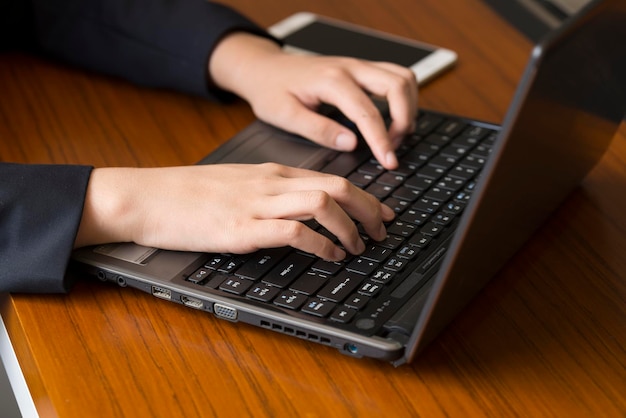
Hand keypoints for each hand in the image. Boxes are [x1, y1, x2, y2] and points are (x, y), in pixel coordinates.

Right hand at [75, 164, 394, 260]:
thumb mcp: (238, 185)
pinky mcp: (242, 228)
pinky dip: (321, 244)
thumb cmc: (187, 194)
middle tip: (383, 232)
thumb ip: (270, 193)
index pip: (332, 177)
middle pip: (338, 187)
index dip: (366, 197)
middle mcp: (271, 182)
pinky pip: (295, 231)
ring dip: (350, 228)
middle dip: (370, 211)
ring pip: (323, 203)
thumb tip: (301, 210)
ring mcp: (257, 204)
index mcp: (272, 172)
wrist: (146, 196)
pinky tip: (329, 256)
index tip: (382, 213)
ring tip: (359, 247)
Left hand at [209, 32, 418, 168]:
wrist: (263, 67)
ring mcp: (358, 65)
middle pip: (398, 85)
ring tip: (396, 136)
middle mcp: (350, 67)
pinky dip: (403, 98)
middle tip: (392, 149)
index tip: (389, 163)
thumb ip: (319, 130)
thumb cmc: (271, 90)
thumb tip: (351, 143)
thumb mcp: (285, 116)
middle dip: (404, 120)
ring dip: (408, 107)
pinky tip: (394, 119)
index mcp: (331, 80)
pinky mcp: (360, 69)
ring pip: (403, 77)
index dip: (382, 140)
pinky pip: (395, 76)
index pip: (368, 112)